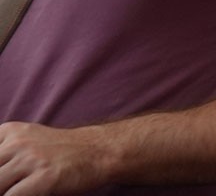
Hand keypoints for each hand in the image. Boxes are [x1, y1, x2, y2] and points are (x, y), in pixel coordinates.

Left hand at [0, 121, 117, 195]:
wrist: (100, 151)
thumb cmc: (59, 153)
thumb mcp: (26, 140)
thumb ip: (3, 152)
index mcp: (8, 131)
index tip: (2, 175)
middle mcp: (17, 142)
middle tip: (8, 186)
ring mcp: (31, 159)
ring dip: (5, 192)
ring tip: (18, 189)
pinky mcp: (44, 178)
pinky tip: (25, 194)